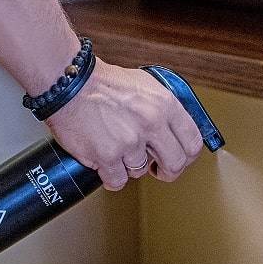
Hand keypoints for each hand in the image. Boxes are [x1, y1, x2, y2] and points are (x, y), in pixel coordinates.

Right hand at [45, 58, 203, 189]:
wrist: (69, 83)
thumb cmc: (102, 83)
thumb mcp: (145, 85)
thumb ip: (164, 108)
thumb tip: (176, 129)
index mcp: (165, 104)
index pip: (193, 142)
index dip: (187, 156)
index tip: (180, 158)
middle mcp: (151, 123)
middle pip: (175, 164)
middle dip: (166, 171)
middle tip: (156, 169)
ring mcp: (129, 141)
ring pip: (140, 171)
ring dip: (128, 165)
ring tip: (117, 149)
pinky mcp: (107, 156)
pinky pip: (117, 181)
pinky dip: (110, 176)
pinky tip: (105, 163)